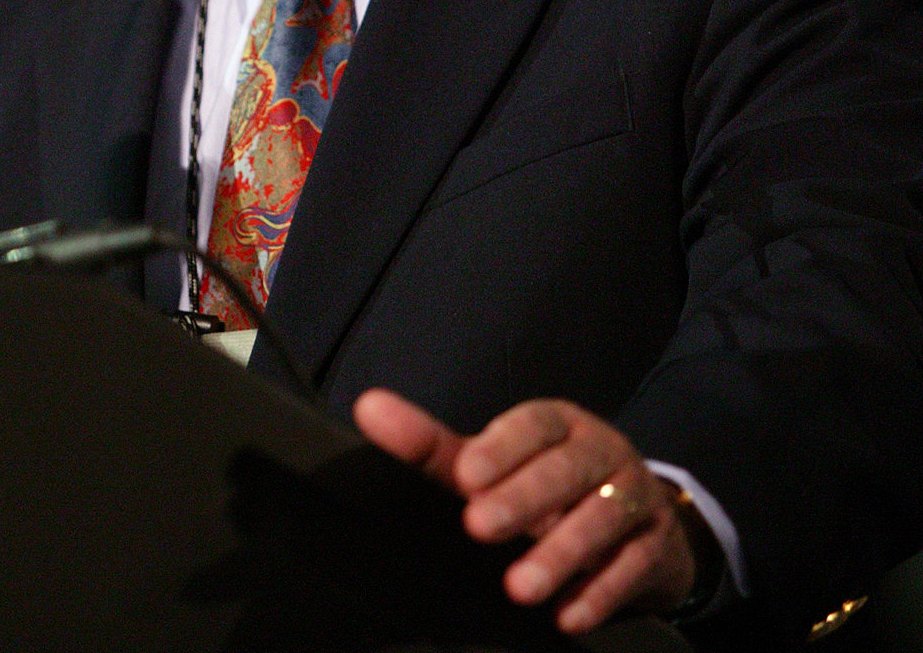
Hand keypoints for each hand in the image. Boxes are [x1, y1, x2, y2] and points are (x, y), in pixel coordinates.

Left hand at [353, 389, 697, 634]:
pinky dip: (600, 594)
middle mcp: (602, 451)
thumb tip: (368, 408)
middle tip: (478, 528)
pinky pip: (633, 567)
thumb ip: (431, 445)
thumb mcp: (492, 465)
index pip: (532, 425)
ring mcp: (635, 497)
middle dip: (524, 500)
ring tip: (518, 588)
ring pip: (602, 519)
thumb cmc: (543, 485)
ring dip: (560, 555)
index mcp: (559, 423)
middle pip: (566, 471)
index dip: (501, 448)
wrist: (636, 524)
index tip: (464, 477)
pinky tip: (567, 617)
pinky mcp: (658, 546)